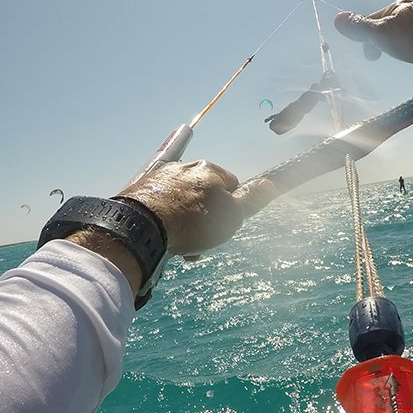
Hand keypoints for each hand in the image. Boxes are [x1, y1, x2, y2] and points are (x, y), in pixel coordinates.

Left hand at [118, 160, 277, 255]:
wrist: (142, 226)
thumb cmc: (192, 221)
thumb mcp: (231, 214)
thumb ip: (251, 199)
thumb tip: (271, 184)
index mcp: (209, 169)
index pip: (231, 186)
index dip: (231, 209)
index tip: (223, 227)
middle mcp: (184, 167)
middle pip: (204, 194)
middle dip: (205, 218)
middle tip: (201, 241)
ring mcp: (161, 177)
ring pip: (182, 201)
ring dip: (185, 222)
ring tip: (180, 245)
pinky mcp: (141, 191)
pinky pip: (161, 205)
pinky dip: (165, 220)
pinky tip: (163, 237)